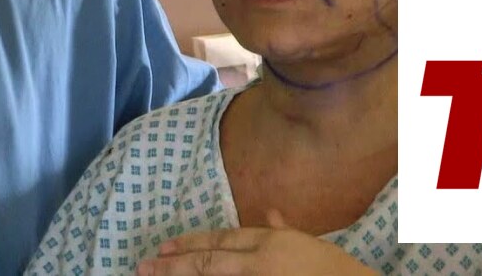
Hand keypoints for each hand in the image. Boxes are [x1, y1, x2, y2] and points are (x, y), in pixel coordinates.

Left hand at [135, 210, 374, 275]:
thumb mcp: (310, 243)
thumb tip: (270, 213)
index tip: (163, 248)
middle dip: (173, 264)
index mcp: (271, 241)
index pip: (220, 240)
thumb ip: (284, 229)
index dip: (189, 244)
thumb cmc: (338, 271)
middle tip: (143, 267)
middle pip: (208, 262)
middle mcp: (261, 261)